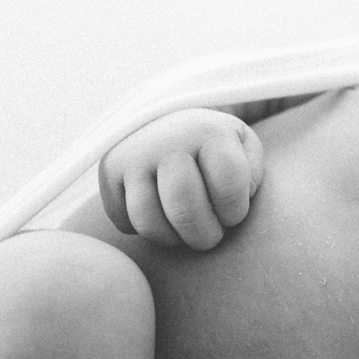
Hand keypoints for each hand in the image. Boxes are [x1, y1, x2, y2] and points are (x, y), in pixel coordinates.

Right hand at [98, 108, 264, 249]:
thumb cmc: (218, 146)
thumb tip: (229, 206)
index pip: (227, 186)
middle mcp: (165, 141)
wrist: (173, 120)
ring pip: (148, 222)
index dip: (235, 211)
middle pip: (183, 209)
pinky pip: (124, 223)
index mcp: (208, 132)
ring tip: (188, 231)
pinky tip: (163, 216)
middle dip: (204, 235)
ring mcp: (132, 155)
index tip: (234, 212)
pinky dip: (146, 231)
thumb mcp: (245, 150)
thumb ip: (250, 176)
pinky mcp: (108, 171)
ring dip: (174, 238)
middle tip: (212, 235)